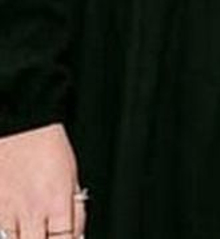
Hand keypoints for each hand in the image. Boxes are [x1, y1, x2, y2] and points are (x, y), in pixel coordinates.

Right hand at [0, 123, 85, 238]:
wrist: (19, 127)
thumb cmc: (47, 148)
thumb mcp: (71, 176)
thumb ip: (74, 209)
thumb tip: (77, 235)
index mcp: (58, 201)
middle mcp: (32, 210)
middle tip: (45, 234)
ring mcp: (7, 211)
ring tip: (32, 231)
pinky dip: (6, 232)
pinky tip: (13, 229)